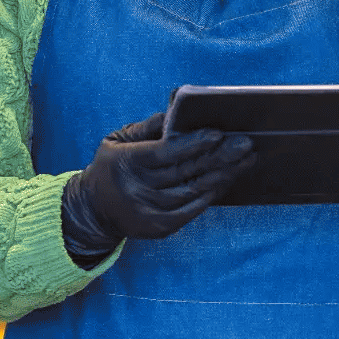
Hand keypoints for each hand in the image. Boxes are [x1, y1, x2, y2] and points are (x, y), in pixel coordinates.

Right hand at [61, 113, 258, 259]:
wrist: (94, 210)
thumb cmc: (112, 167)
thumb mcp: (118, 140)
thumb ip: (147, 127)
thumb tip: (176, 110)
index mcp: (127, 162)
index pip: (165, 153)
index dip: (193, 144)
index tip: (218, 134)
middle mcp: (138, 189)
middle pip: (185, 171)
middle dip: (219, 157)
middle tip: (245, 144)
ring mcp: (149, 211)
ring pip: (193, 191)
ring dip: (222, 175)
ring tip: (244, 161)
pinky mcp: (159, 227)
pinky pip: (191, 210)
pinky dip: (210, 195)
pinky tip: (226, 181)